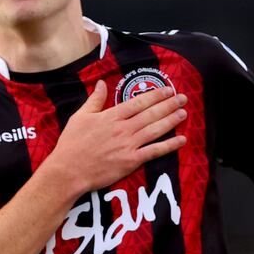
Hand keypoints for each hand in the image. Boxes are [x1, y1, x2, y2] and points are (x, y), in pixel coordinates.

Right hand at [47, 80, 187, 193]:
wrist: (69, 170)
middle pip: (151, 114)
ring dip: (171, 120)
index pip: (138, 102)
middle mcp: (123, 128)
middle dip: (169, 104)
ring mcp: (129, 145)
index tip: (167, 90)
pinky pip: (154, 151)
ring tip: (184, 113)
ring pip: (155, 129)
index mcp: (111, 116)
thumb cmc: (72, 144)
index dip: (155, 95)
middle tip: (183, 98)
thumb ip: (94, 100)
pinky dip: (169, 145)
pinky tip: (181, 140)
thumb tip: (101, 83)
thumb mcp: (80, 117)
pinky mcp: (131, 161)